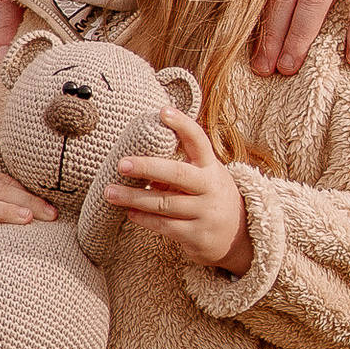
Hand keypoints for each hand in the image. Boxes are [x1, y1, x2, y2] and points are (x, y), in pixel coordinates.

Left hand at [113, 107, 249, 272]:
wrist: (239, 237)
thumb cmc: (209, 197)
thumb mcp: (202, 178)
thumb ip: (177, 169)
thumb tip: (138, 161)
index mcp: (210, 167)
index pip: (198, 140)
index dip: (182, 124)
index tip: (163, 111)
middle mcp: (210, 187)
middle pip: (177, 173)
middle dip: (147, 167)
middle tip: (121, 164)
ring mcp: (205, 212)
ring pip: (165, 203)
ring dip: (134, 197)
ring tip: (111, 192)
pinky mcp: (198, 235)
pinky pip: (166, 226)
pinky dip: (145, 219)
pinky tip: (130, 213)